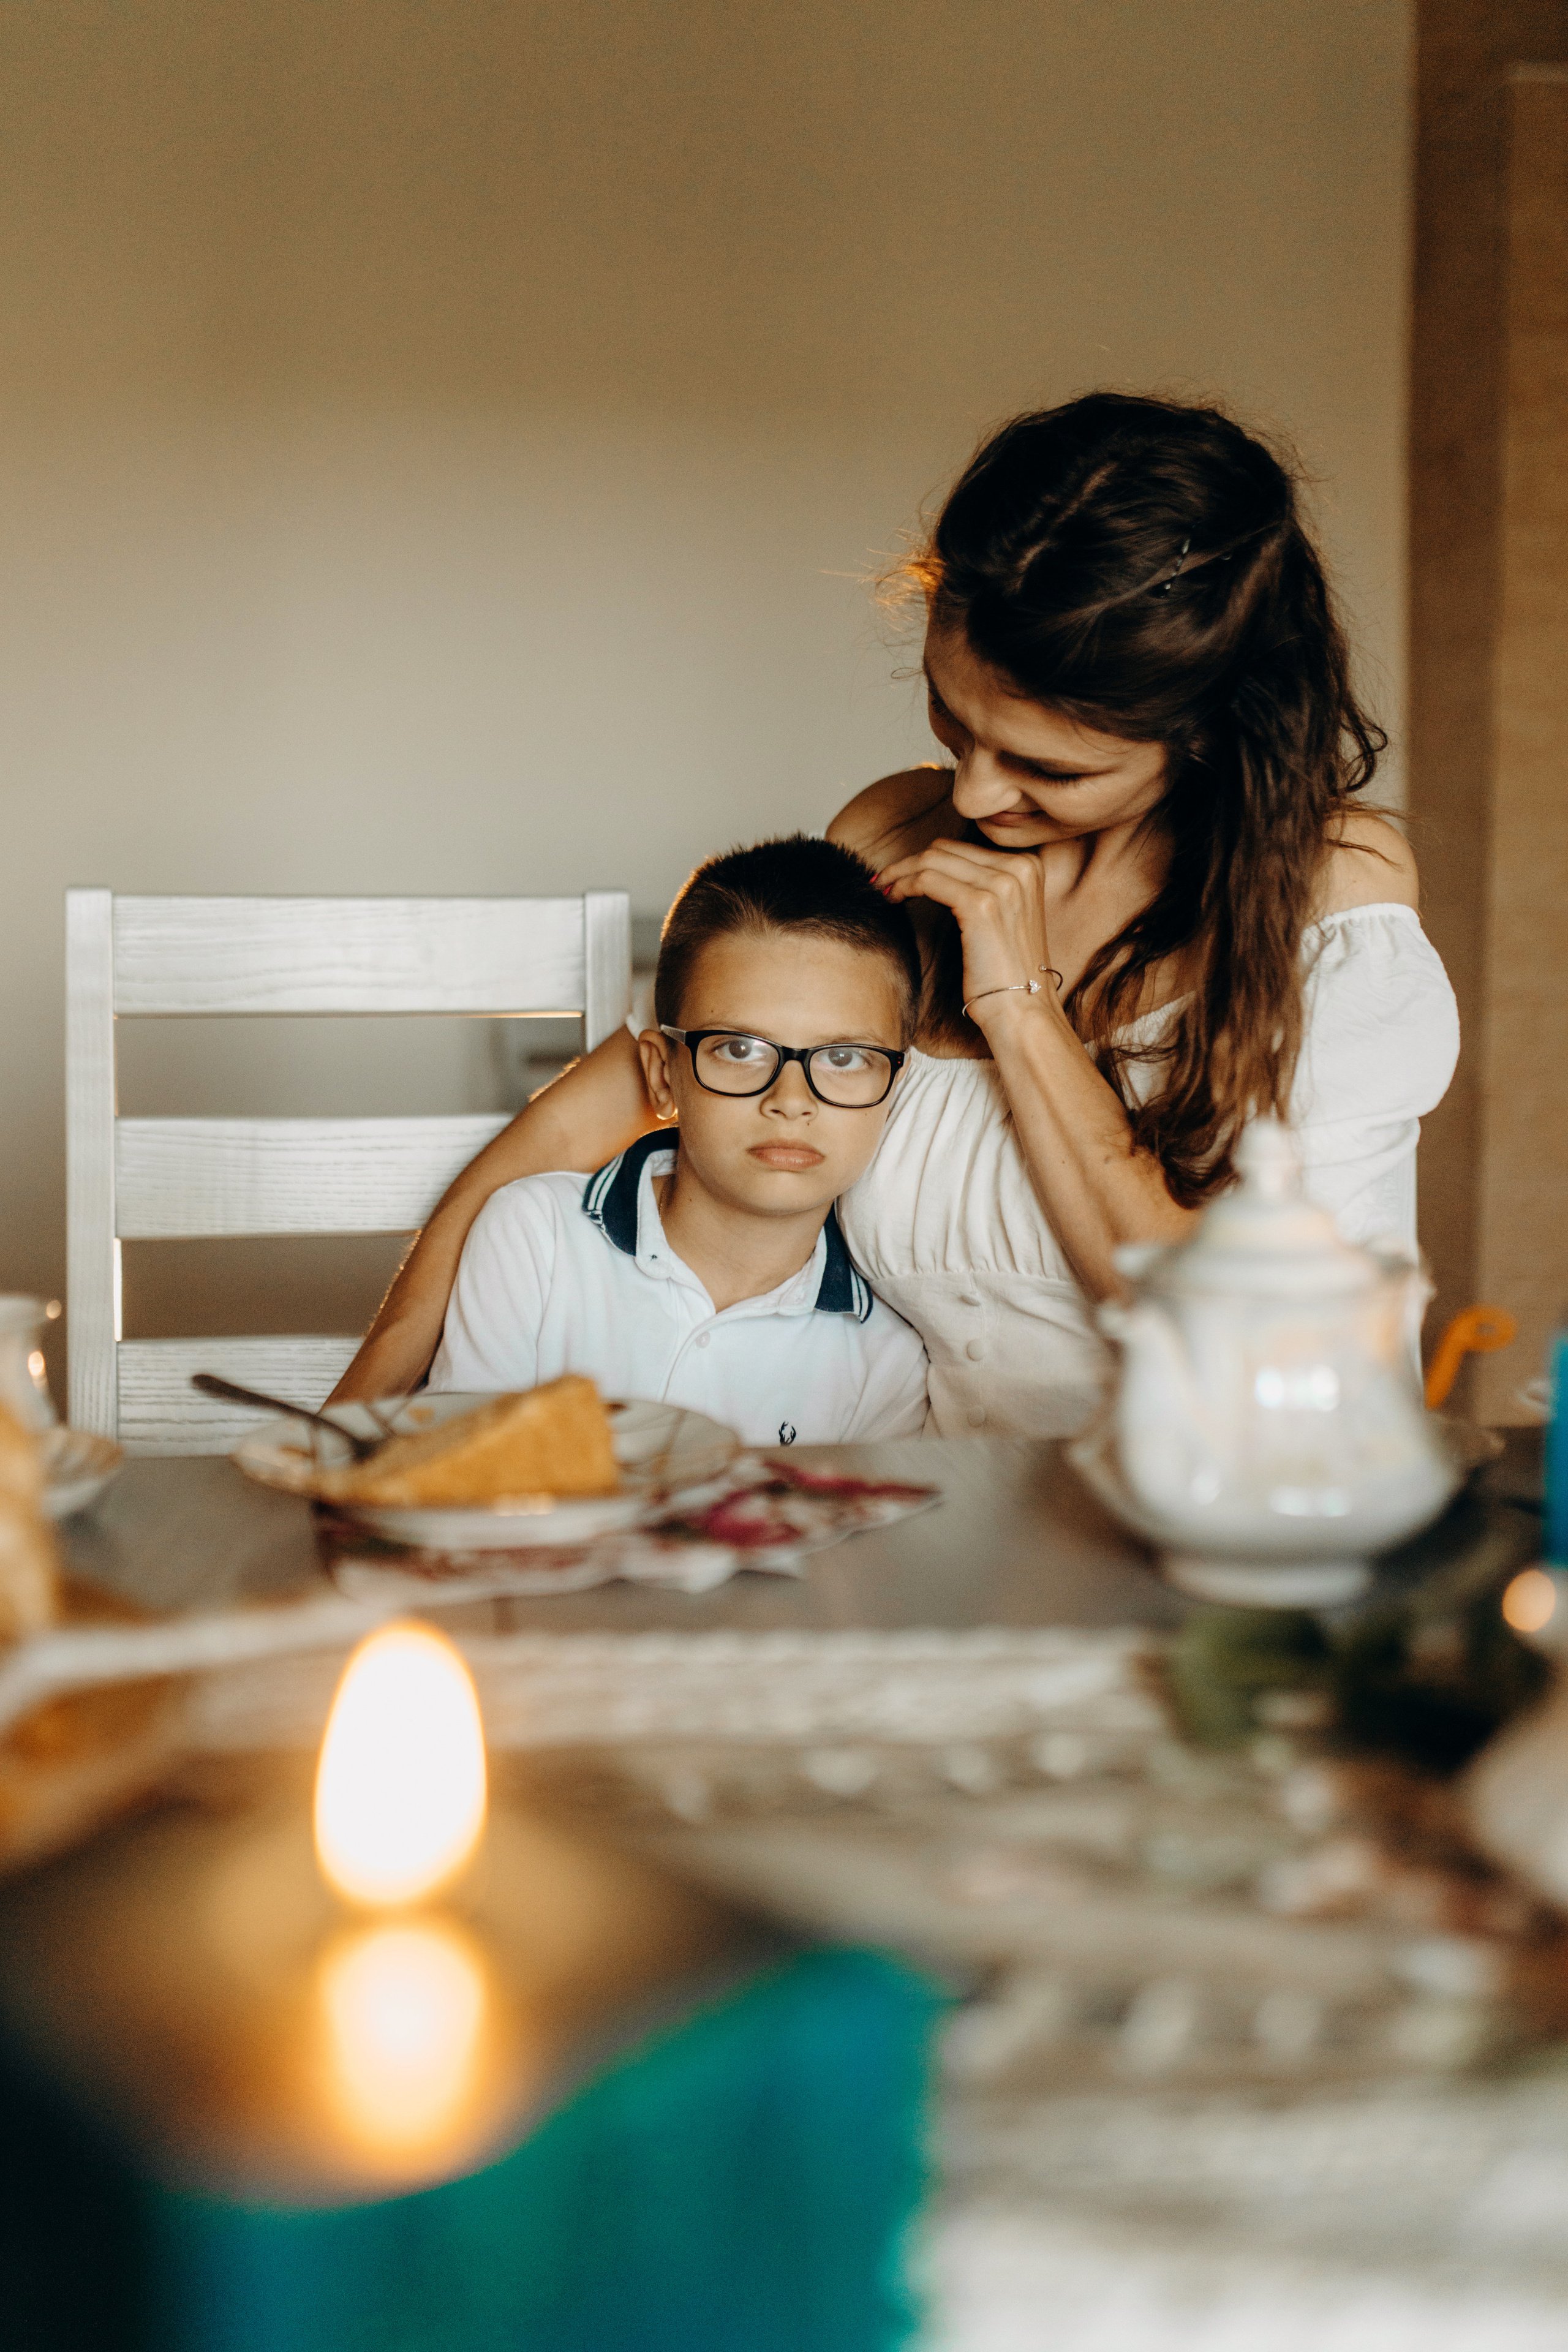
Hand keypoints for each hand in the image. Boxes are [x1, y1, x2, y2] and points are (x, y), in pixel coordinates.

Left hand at [877, 836, 1056, 1024]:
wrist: (1023, 1010)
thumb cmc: (1008, 975)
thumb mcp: (1004, 919)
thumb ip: (984, 890)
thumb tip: (941, 875)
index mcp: (1029, 867)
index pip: (963, 849)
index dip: (927, 859)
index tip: (902, 874)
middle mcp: (1020, 868)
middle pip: (946, 849)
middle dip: (908, 862)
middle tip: (884, 882)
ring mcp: (1003, 884)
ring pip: (932, 860)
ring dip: (900, 873)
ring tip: (884, 891)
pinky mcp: (981, 904)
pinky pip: (928, 880)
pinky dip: (904, 885)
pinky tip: (893, 899)